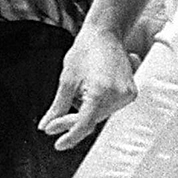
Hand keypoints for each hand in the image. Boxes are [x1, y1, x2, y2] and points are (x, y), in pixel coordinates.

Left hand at [39, 23, 135, 149]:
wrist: (105, 33)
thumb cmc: (85, 50)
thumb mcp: (66, 80)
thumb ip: (57, 107)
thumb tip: (47, 125)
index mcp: (101, 92)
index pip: (84, 124)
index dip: (69, 136)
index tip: (58, 144)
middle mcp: (118, 95)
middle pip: (92, 120)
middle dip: (72, 121)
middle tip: (53, 121)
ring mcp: (127, 94)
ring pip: (101, 115)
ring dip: (85, 112)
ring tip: (78, 91)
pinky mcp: (131, 92)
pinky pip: (110, 107)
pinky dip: (97, 105)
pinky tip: (90, 90)